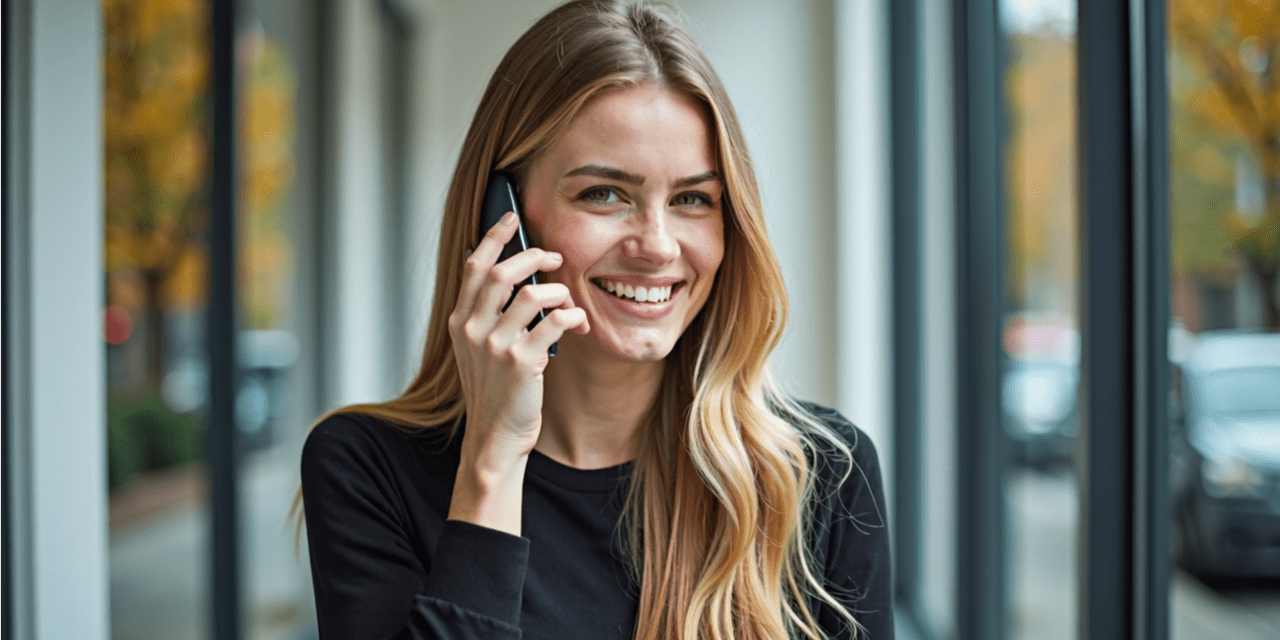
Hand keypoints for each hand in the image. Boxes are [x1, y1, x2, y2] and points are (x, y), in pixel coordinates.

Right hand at [446, 211, 589, 532]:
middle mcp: (472, 329)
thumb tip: (504, 273)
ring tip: (567, 301)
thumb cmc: (495, 390)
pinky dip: (571, 316)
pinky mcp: (521, 362)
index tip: (511, 217)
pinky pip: (553, 321)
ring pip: (532, 294)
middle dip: (532, 256)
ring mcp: (495, 345)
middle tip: (554, 257)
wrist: (495, 437)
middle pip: (501, 272)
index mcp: (460, 321)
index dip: (494, 238)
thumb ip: (485, 314)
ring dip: (558, 291)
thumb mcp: (478, 349)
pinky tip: (577, 323)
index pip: (474, 267)